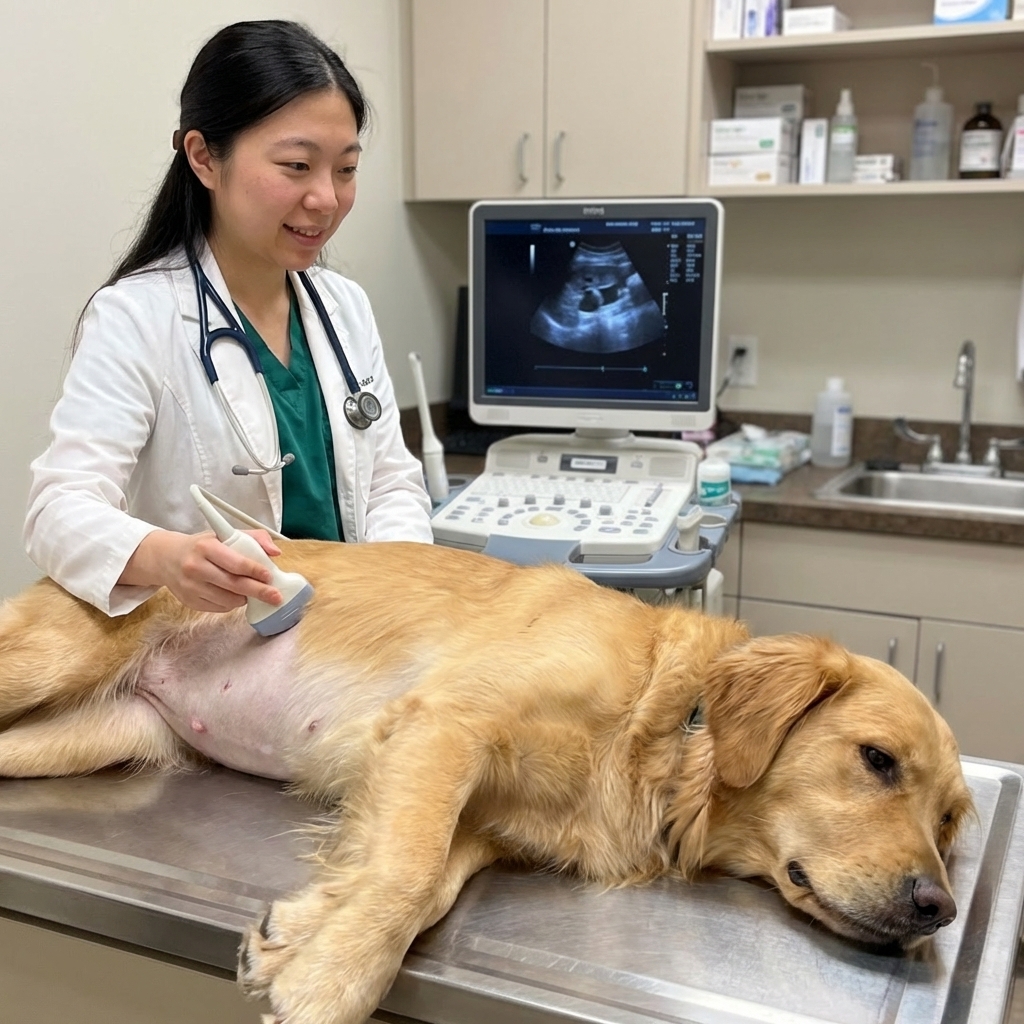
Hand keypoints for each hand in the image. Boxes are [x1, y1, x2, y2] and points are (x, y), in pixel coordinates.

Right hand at [120, 529, 283, 612]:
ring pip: (227, 600)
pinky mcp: (189, 601)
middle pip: (234, 584)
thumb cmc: (201, 545)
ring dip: (245, 598)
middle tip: (275, 597)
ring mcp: (190, 587)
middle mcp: (195, 567)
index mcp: (206, 547)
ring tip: (251, 592)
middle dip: (259, 592)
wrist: (166, 558)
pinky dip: (231, 604)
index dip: (255, 571)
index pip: (236, 563)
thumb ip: (254, 538)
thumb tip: (275, 552)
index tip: (270, 576)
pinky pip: (218, 608)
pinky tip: (234, 595)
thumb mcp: (223, 534)